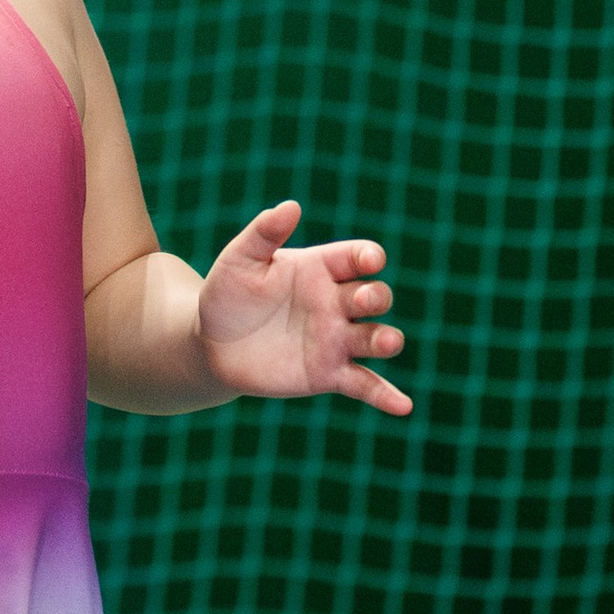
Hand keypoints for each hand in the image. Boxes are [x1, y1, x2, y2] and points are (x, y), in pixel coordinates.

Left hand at [197, 200, 410, 413]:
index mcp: (322, 268)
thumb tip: (290, 206)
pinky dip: (385, 396)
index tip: (369, 260)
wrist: (210, 345)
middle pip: (375, 296)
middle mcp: (337, 302)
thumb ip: (263, 233)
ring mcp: (337, 339)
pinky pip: (365, 384)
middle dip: (376, 296)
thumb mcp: (239, 260)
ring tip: (386, 343)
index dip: (368, 257)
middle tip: (361, 301)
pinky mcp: (330, 373)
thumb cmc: (227, 295)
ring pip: (375, 338)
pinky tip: (403, 407)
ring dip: (386, 340)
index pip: (356, 257)